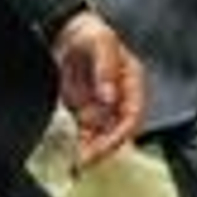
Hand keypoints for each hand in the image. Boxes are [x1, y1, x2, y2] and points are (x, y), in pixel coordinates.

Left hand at [50, 10, 145, 169]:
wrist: (64, 32)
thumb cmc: (89, 32)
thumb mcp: (100, 42)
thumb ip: (106, 68)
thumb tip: (109, 96)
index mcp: (131, 82)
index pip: (133, 114)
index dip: (122, 131)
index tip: (107, 144)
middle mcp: (120, 98)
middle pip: (119, 131)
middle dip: (106, 147)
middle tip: (88, 159)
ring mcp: (102, 107)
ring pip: (103, 137)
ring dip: (93, 152)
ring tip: (78, 163)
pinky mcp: (85, 113)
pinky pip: (86, 136)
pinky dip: (81, 148)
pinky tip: (73, 158)